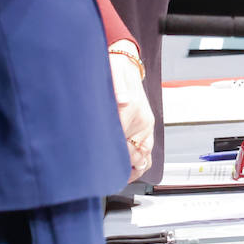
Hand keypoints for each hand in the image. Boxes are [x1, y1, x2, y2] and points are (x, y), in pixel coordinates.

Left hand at [108, 40, 154, 181]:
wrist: (125, 64)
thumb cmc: (114, 70)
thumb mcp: (112, 75)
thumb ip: (116, 88)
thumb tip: (122, 101)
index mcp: (132, 109)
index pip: (121, 141)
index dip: (109, 156)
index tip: (96, 167)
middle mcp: (142, 120)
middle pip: (135, 153)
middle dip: (120, 167)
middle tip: (102, 178)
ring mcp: (146, 125)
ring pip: (144, 156)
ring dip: (132, 169)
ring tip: (116, 179)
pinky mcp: (146, 128)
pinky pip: (147, 152)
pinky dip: (138, 164)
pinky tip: (127, 172)